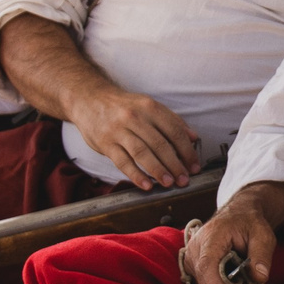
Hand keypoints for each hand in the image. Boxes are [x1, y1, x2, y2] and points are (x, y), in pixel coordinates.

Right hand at [70, 84, 203, 190]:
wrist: (89, 98)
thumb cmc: (123, 105)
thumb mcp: (148, 105)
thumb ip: (171, 120)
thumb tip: (193, 137)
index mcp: (149, 107)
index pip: (174, 131)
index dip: (187, 150)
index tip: (194, 166)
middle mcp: (134, 117)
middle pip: (160, 144)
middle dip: (175, 164)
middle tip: (184, 179)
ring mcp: (118, 130)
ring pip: (142, 153)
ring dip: (158, 170)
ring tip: (169, 183)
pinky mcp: (105, 143)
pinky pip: (122, 162)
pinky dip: (135, 175)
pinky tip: (146, 185)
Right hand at [184, 184, 283, 283]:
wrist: (238, 215)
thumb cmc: (250, 223)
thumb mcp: (263, 235)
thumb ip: (262, 255)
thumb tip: (260, 277)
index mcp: (211, 237)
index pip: (207, 266)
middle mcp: (195, 248)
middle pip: (206, 283)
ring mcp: (191, 258)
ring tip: (244, 279)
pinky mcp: (193, 266)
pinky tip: (232, 277)